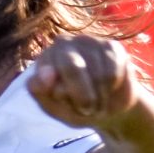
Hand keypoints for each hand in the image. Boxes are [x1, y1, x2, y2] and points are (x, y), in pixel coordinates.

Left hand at [26, 34, 142, 132]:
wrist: (107, 108)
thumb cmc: (74, 107)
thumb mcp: (54, 107)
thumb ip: (41, 91)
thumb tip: (46, 73)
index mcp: (45, 59)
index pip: (46, 76)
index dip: (59, 94)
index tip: (64, 101)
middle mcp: (64, 44)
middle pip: (72, 67)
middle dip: (82, 97)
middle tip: (87, 110)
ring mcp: (88, 42)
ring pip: (96, 74)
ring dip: (99, 98)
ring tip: (98, 103)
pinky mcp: (111, 46)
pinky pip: (113, 72)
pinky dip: (112, 89)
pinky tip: (109, 90)